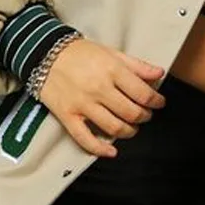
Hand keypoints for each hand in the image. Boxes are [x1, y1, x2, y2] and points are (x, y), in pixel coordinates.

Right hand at [37, 38, 166, 156]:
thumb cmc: (81, 53)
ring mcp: (83, 104)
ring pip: (115, 128)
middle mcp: (99, 89)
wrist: (44, 53)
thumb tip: (160, 74)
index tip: (159, 103)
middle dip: (144, 116)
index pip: (143, 94)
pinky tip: (111, 151)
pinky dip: (100, 149)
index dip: (156, 101)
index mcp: (112, 71)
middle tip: (145, 114)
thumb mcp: (111, 53)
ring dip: (130, 132)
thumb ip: (137, 65)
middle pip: (132, 113)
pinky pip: (85, 139)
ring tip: (132, 127)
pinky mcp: (68, 116)